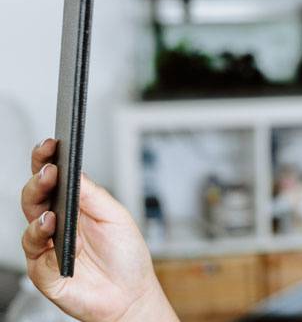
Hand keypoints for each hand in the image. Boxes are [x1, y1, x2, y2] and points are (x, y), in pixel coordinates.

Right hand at [20, 139, 178, 321]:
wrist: (131, 296)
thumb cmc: (126, 258)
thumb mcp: (116, 217)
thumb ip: (93, 195)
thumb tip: (75, 170)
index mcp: (75, 207)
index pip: (54, 179)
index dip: (47, 160)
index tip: (50, 144)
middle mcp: (58, 223)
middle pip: (36, 195)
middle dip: (38, 176)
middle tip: (48, 166)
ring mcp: (48, 246)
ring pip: (30, 218)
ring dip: (37, 202)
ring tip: (49, 191)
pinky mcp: (43, 269)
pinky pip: (33, 248)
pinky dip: (39, 234)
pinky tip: (50, 224)